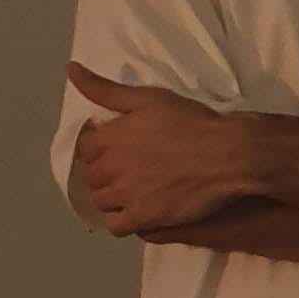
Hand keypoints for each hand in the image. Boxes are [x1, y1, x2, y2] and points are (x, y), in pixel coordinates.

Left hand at [69, 66, 251, 231]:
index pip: (83, 147)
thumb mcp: (147, 97)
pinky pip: (117, 227)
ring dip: (110, 196)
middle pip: (90, 176)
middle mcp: (111, 168)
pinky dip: (120, 220)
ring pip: (100, 201)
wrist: (227, 154)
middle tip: (127, 168)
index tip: (116, 145)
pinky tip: (134, 212)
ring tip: (131, 190)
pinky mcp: (145, 218)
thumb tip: (71, 70)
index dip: (97, 146)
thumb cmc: (190, 122)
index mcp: (108, 138)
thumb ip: (105, 88)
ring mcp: (126, 196)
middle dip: (103, 171)